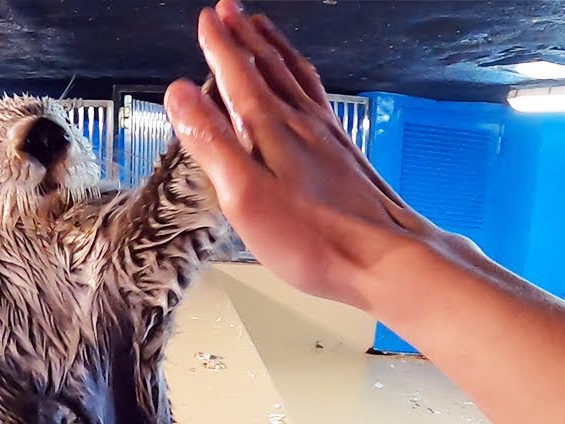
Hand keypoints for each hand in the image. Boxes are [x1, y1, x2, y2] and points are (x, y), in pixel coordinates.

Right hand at [165, 1, 477, 311]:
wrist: (385, 258)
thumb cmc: (315, 238)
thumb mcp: (243, 195)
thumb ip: (210, 142)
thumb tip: (179, 94)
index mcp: (273, 128)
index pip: (238, 74)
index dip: (219, 45)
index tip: (206, 20)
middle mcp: (303, 122)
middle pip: (269, 66)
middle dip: (245, 35)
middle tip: (229, 10)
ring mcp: (327, 135)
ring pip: (297, 76)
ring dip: (275, 48)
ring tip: (263, 29)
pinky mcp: (344, 153)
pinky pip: (318, 96)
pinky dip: (303, 75)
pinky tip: (305, 84)